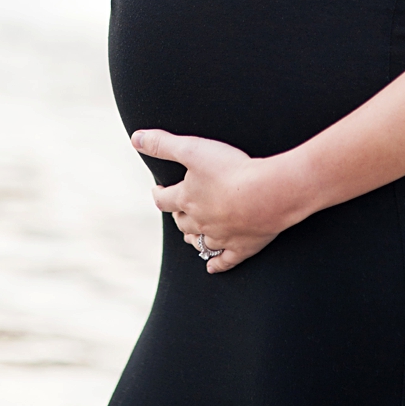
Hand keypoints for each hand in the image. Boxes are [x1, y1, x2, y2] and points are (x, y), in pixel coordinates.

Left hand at [133, 129, 301, 272]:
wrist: (268, 194)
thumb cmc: (230, 170)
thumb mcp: (193, 149)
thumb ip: (164, 144)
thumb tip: (136, 138)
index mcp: (187, 198)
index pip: (164, 200)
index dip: (159, 194)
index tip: (158, 189)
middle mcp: (199, 221)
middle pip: (182, 222)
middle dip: (177, 215)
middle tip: (178, 208)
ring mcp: (220, 237)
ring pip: (199, 241)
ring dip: (192, 237)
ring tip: (190, 233)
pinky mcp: (242, 248)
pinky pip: (225, 260)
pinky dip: (216, 264)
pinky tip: (211, 267)